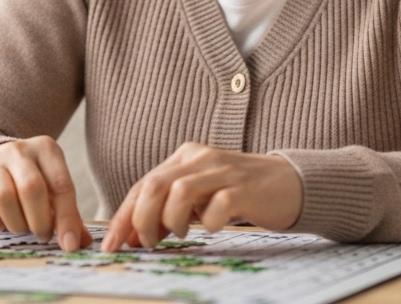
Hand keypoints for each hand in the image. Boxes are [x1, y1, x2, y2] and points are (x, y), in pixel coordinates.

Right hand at [0, 136, 92, 251]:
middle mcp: (18, 151)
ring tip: (22, 228)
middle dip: (40, 221)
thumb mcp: (53, 185)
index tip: (69, 244)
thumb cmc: (31, 178)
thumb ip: (67, 212)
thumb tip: (79, 242)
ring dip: (16, 223)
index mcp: (45, 148)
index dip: (66, 218)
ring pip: (3, 198)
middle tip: (42, 235)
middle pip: (32, 189)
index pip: (61, 184)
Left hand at [101, 142, 302, 251]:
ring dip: (171, 221)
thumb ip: (168, 210)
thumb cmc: (238, 194)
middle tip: (145, 243)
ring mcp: (223, 170)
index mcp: (185, 156)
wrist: (289, 184)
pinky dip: (208, 223)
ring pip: (179, 193)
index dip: (123, 216)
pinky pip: (216, 207)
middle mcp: (200, 158)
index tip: (111, 245)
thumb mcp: (199, 198)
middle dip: (140, 220)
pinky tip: (213, 226)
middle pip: (154, 185)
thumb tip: (135, 236)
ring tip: (179, 234)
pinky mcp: (244, 188)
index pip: (143, 184)